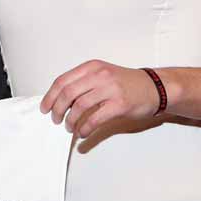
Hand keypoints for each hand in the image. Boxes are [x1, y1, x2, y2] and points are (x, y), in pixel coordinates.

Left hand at [41, 60, 162, 137]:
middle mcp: (100, 75)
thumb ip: (83, 83)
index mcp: (92, 67)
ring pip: (79, 107)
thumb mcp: (103, 74)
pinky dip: (85, 128)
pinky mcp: (119, 105)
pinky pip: (94, 119)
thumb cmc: (128, 83)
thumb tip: (61, 100)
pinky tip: (83, 133)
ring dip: (70, 121)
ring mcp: (110, 89)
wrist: (155, 87)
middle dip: (57, 110)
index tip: (45, 108)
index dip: (50, 97)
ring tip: (69, 127)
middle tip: (55, 120)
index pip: (62, 81)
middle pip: (67, 93)